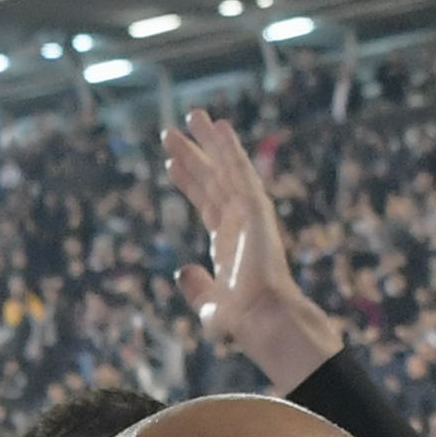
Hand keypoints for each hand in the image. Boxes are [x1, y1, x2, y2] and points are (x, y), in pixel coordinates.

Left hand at [167, 110, 331, 384]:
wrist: (264, 320)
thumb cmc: (243, 321)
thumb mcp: (210, 308)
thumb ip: (197, 289)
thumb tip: (182, 271)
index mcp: (228, 244)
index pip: (205, 203)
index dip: (189, 182)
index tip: (171, 164)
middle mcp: (239, 224)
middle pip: (212, 180)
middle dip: (193, 155)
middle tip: (171, 131)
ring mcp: (249, 214)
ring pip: (225, 169)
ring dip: (209, 142)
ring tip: (192, 115)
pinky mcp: (257, 211)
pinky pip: (241, 173)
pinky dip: (230, 150)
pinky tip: (219, 128)